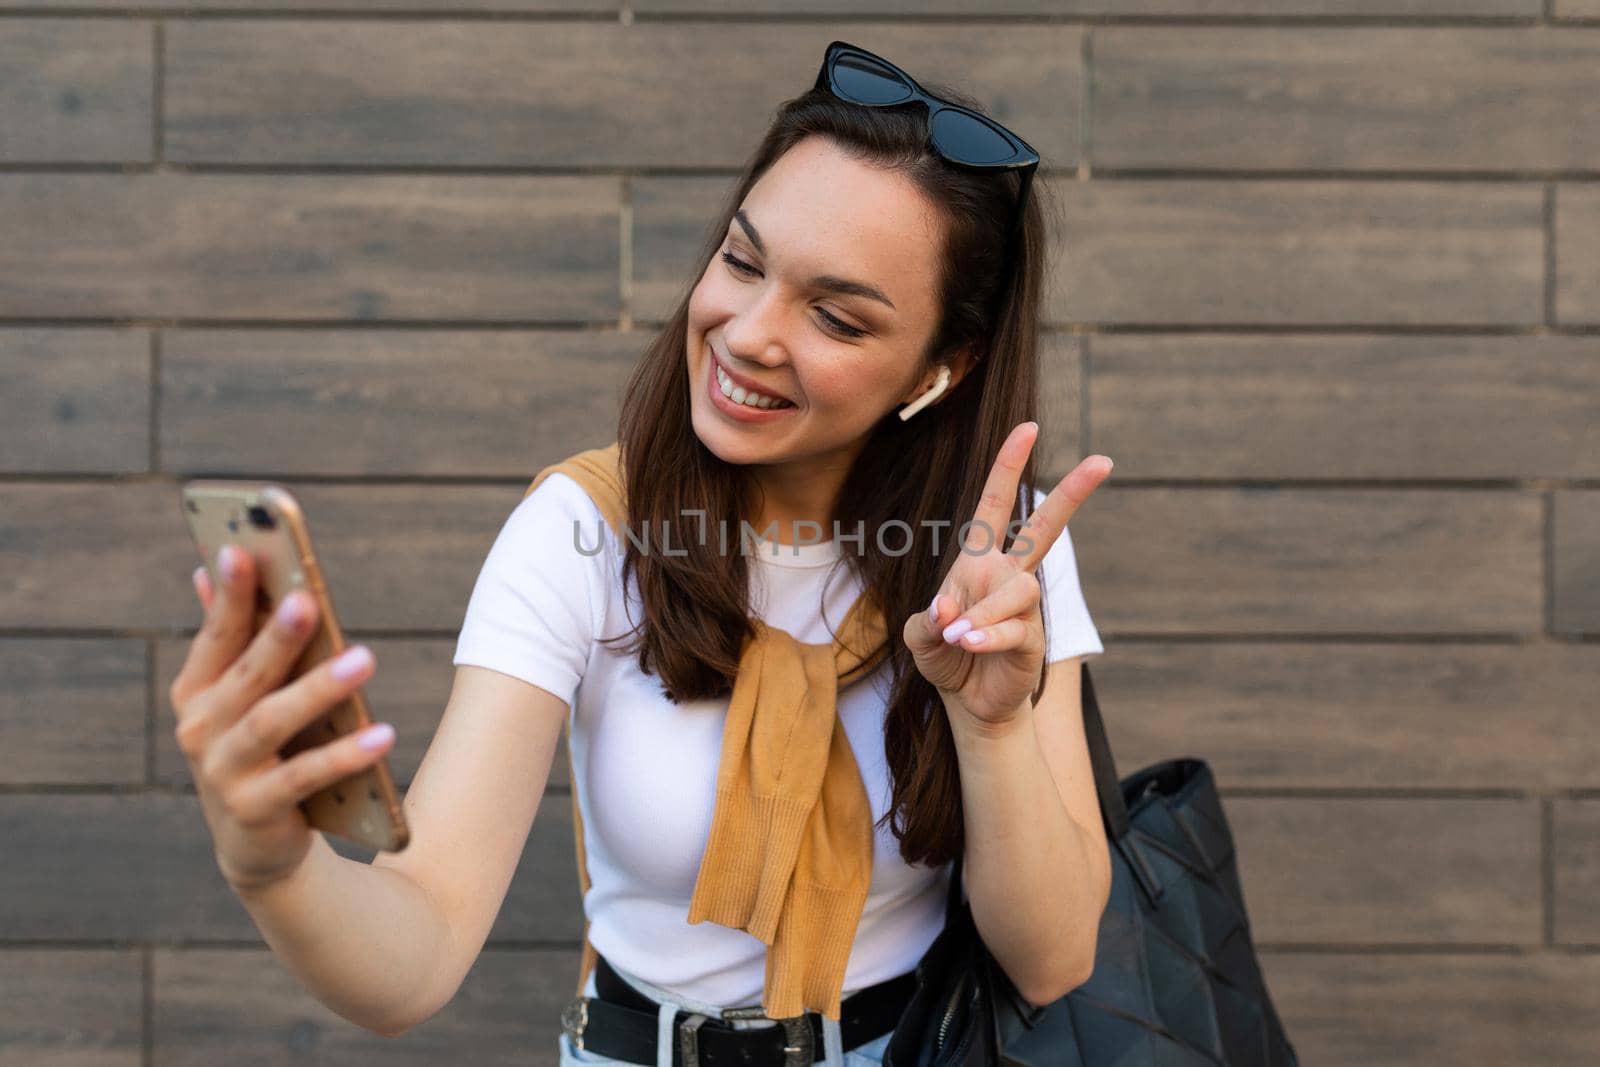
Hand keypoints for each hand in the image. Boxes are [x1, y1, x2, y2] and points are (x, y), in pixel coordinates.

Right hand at [167, 545, 391, 894]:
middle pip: (246, 674)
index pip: (215, 634)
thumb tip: (210, 564)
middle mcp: (199, 728)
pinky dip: (344, 755)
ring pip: (272, 722)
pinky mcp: (255, 809)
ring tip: (366, 658)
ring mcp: (222, 771)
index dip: (227, 594)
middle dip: (276, 636)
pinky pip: (304, 776)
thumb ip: (231, 635)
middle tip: (308, 599)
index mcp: (196, 690)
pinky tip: (383, 734)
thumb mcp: (239, 693)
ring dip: (319, 690)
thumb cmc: (256, 747)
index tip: (238, 549)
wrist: (257, 841)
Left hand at [903, 422, 1111, 731]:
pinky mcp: (1032, 640)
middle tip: (1104, 462)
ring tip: (957, 637)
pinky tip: (968, 645)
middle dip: (1072, 493)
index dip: (1009, 467)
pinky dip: (987, 636)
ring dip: (984, 613)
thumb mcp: (921, 634)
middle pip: (1046, 527)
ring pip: (1018, 591)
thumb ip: (927, 618)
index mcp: (979, 560)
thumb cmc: (946, 654)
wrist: (967, 701)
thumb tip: (947, 608)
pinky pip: (1014, 630)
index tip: (1029, 428)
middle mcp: (1007, 575)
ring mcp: (1024, 608)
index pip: (996, 505)